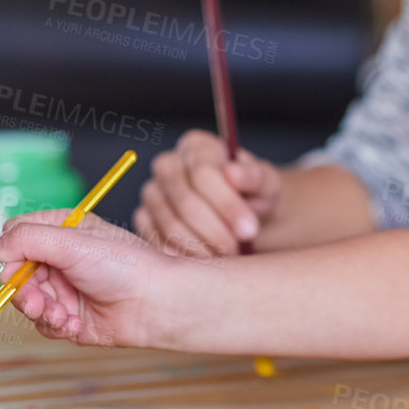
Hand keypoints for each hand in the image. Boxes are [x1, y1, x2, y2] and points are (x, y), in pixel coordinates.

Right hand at [0, 210, 174, 348]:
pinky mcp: (71, 317)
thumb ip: (29, 241)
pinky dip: (55, 325)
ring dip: (40, 310)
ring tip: (61, 314)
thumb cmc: (125, 265)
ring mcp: (66, 289)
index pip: (18, 235)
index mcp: (64, 231)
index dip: (11, 251)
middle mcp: (62, 259)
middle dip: (24, 290)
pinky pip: (44, 324)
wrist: (156, 304)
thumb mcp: (73, 243)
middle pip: (17, 273)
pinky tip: (74, 324)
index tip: (17, 265)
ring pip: (27, 301)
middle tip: (37, 300)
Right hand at [133, 130, 281, 255]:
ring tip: (225, 256)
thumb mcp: (265, 183)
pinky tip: (205, 261)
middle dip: (214, 230)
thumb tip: (233, 173)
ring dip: (200, 246)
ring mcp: (152, 192)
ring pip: (170, 223)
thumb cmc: (252, 194)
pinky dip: (182, 256)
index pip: (203, 172)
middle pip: (184, 200)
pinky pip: (156, 241)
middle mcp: (168, 165)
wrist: (241, 214)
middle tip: (237, 249)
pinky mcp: (144, 219)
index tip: (249, 229)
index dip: (227, 204)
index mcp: (197, 146)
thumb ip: (254, 177)